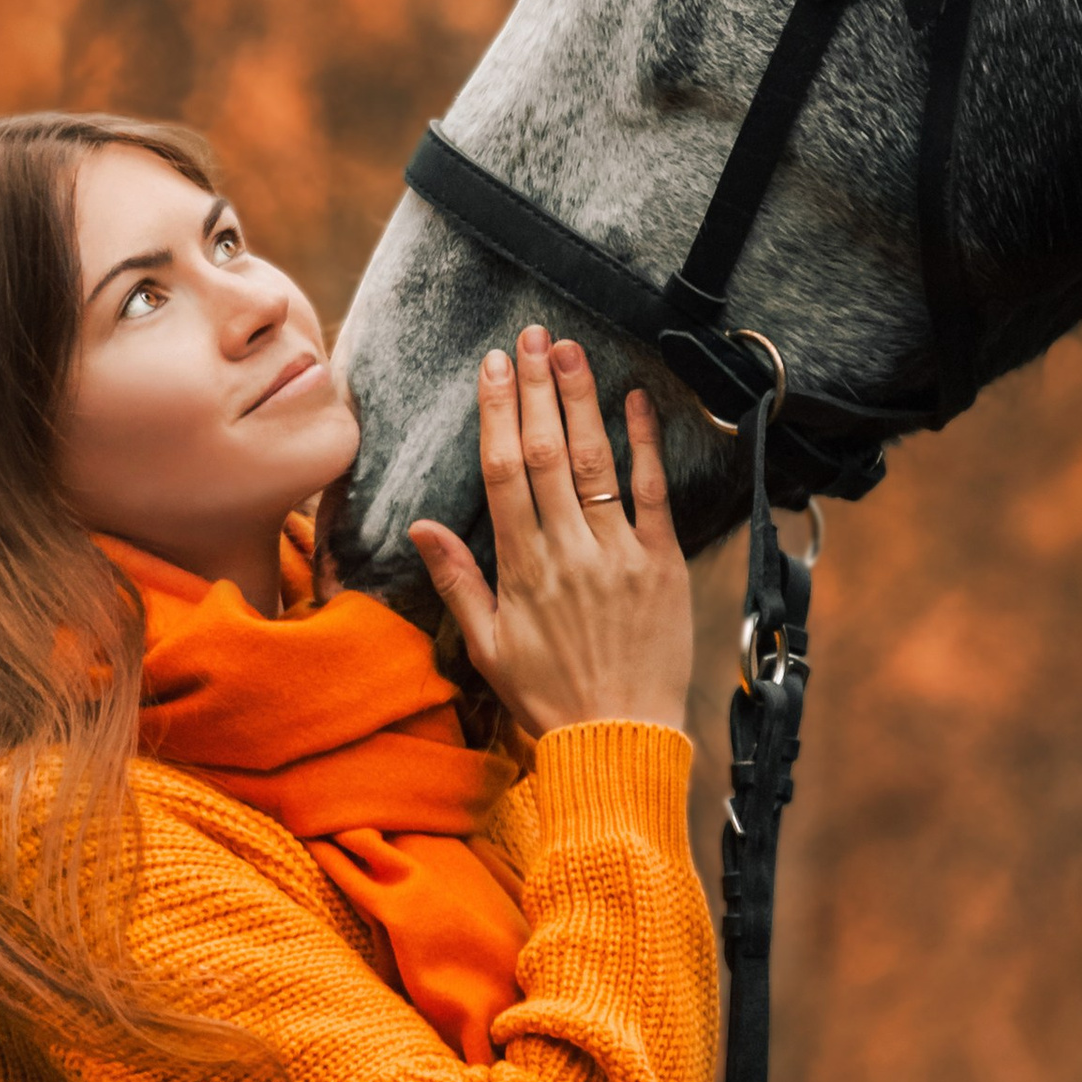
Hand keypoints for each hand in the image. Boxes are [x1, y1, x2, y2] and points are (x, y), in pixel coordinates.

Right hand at [409, 326, 692, 737]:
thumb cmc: (548, 698)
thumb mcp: (485, 647)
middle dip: (536, 389)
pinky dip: (645, 444)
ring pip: (595, 463)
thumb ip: (456, 581)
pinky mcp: (662, 565)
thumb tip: (419, 526)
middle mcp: (568, 553)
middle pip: (546, 453)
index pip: (503, 473)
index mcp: (521, 570)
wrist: (618, 744)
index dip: (496, 414)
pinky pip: (652, 495)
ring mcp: (618, 556)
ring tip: (570, 351)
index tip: (493, 367)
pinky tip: (636, 401)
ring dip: (581, 401)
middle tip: (531, 336)